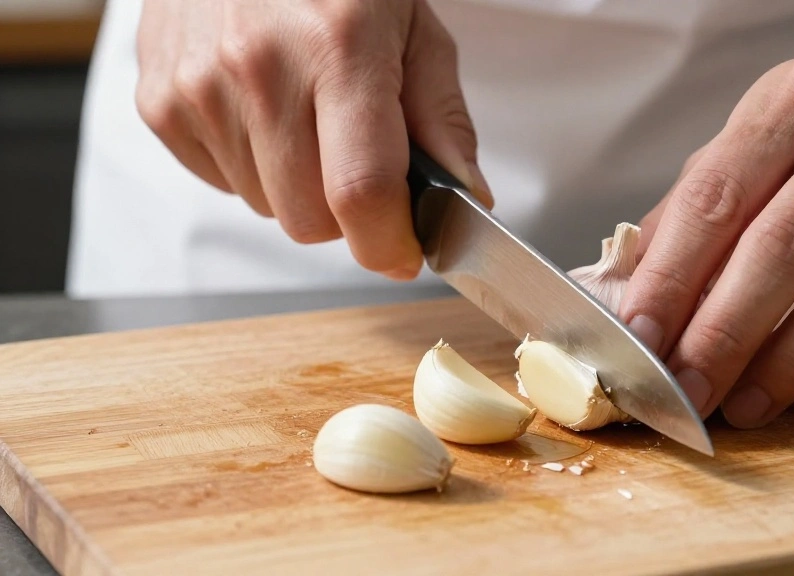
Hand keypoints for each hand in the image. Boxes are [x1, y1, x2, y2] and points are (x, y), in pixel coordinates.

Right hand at [135, 0, 490, 279]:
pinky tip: (262, 110)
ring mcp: (198, 88)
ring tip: (305, 117)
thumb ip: (443, 120)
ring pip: (267, 208)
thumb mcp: (414, 28)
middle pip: (310, 221)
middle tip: (358, 162)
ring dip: (297, 186)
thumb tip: (465, 200)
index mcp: (339, 46)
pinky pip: (221, 184)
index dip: (388, 243)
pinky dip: (252, 166)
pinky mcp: (159, 102)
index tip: (403, 252)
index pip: (361, 191)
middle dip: (346, 213)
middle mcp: (258, 68)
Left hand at [621, 56, 793, 428]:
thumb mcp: (750, 139)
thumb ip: (690, 210)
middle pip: (784, 249)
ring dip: (788, 365)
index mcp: (792, 102)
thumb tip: (629, 295)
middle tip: (685, 390)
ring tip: (742, 406)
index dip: (671, 277)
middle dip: (724, 334)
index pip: (716, 198)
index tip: (639, 340)